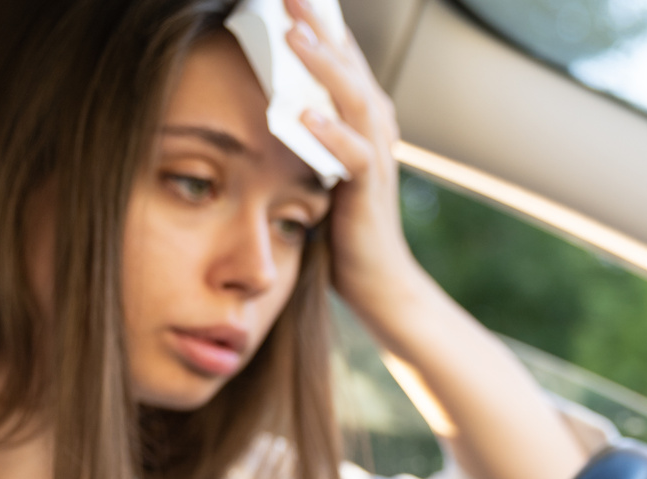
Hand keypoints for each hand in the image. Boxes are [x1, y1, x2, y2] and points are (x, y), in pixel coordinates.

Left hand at [283, 0, 417, 326]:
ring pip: (355, 100)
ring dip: (324, 66)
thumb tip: (266, 97)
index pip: (340, 58)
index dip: (318, 23)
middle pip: (349, 65)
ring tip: (294, 34)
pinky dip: (329, 133)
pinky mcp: (369, 195)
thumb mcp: (317, 165)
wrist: (380, 285)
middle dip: (320, 25)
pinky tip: (302, 113)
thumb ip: (303, 131)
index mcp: (361, 120)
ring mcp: (377, 160)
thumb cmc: (342, 228)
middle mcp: (375, 132)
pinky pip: (354, 157)